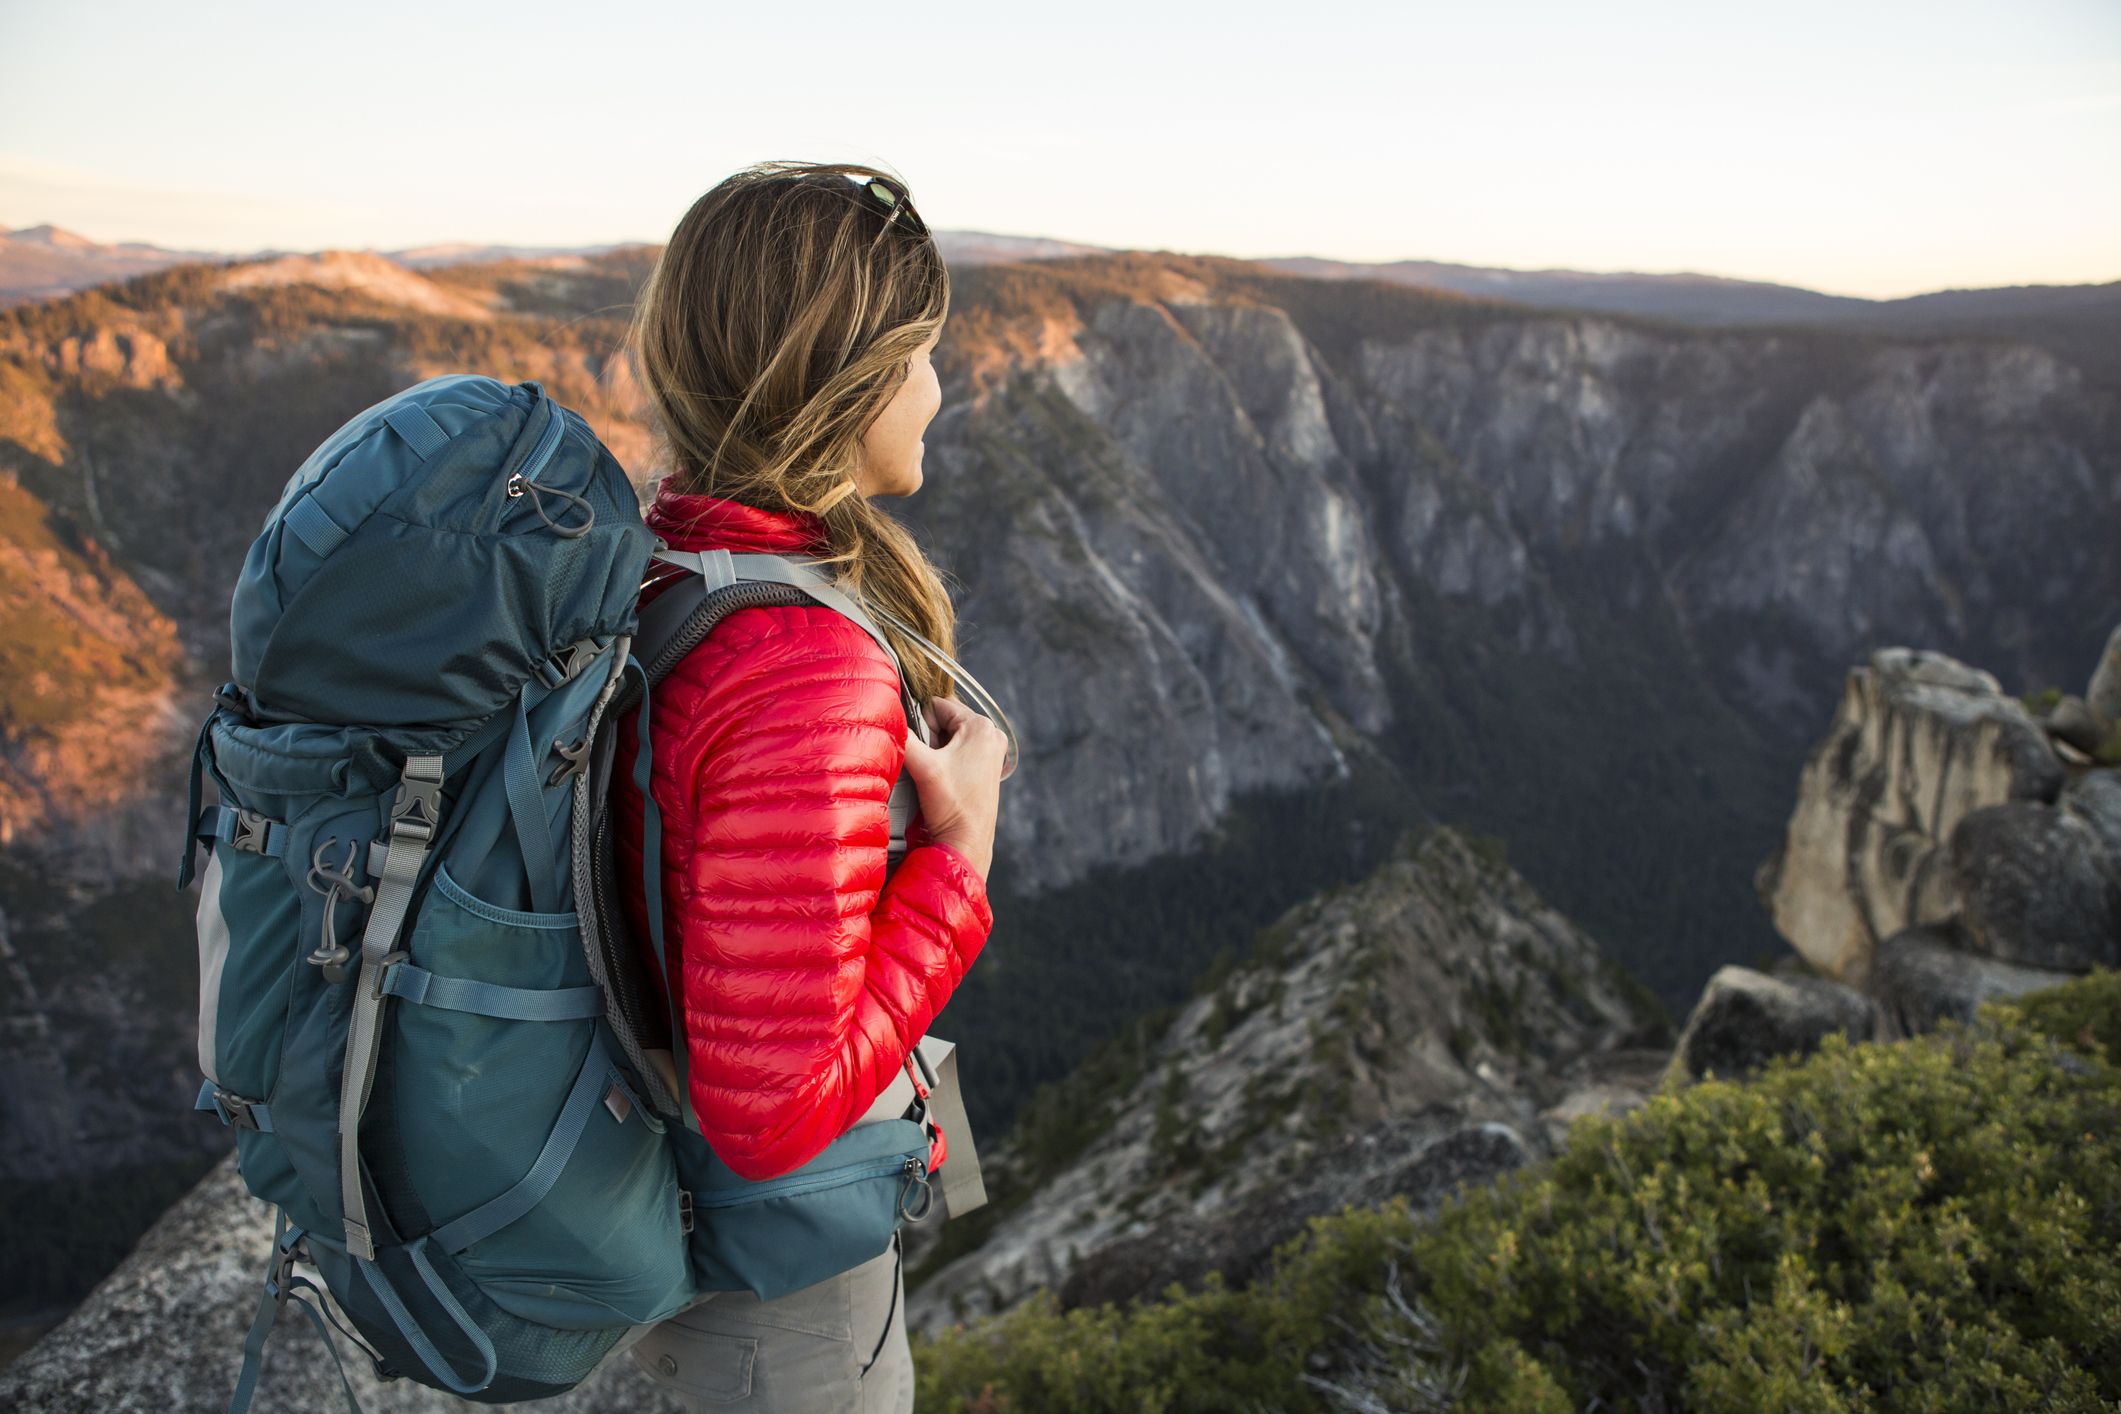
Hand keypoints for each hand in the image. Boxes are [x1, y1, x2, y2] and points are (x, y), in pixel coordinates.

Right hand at [902, 695, 1005, 881]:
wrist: (966, 841)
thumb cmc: (951, 805)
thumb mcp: (922, 765)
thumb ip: (903, 736)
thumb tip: (887, 718)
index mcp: (981, 726)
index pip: (938, 706)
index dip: (923, 725)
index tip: (925, 752)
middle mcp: (992, 734)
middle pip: (946, 720)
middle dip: (931, 739)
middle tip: (933, 766)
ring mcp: (992, 751)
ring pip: (951, 736)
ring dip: (938, 751)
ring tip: (940, 775)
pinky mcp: (988, 766)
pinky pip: (959, 750)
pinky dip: (947, 760)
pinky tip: (947, 780)